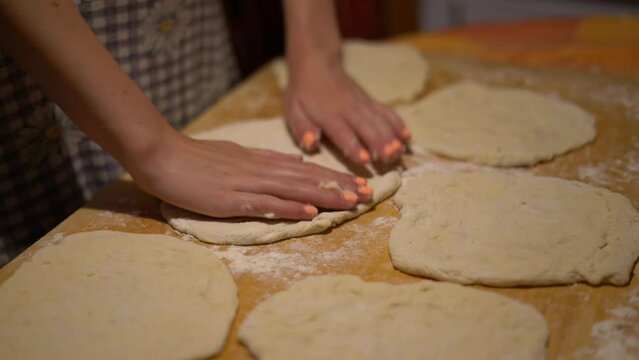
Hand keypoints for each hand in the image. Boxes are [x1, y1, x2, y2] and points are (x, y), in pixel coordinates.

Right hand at [131, 132, 372, 219]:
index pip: (305, 169)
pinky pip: (266, 204)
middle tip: (368, 193)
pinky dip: (290, 209)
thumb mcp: (236, 155)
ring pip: (294, 190)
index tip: (357, 182)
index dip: (333, 176)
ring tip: (352, 202)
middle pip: (307, 179)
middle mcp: (260, 170)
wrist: (162, 155)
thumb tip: (295, 162)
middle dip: (339, 186)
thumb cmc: (195, 158)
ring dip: (325, 197)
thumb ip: (264, 160)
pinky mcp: (231, 199)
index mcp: (261, 161)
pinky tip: (310, 215)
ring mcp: (246, 184)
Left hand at [284, 58, 410, 165]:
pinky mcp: (370, 101)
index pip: (343, 133)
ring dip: (392, 137)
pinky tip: (407, 136)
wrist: (318, 63)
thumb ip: (301, 128)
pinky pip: (387, 112)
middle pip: (367, 128)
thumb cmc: (303, 92)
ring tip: (400, 153)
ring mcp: (362, 104)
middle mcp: (348, 109)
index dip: (354, 146)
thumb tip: (311, 143)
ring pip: (380, 121)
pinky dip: (398, 123)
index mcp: (328, 115)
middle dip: (380, 144)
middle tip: (390, 160)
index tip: (366, 159)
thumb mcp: (293, 110)